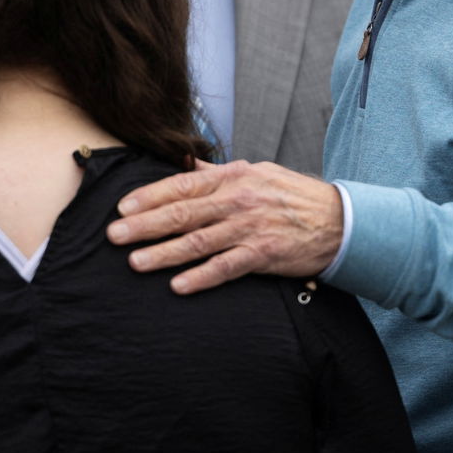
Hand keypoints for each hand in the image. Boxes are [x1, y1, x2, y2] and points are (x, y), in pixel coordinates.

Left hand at [106, 160, 343, 293]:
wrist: (338, 220)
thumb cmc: (293, 196)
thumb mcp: (257, 174)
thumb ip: (218, 174)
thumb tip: (185, 167)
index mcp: (234, 177)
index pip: (183, 185)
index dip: (150, 196)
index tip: (122, 208)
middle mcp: (239, 199)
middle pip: (184, 212)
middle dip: (145, 225)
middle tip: (114, 235)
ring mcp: (251, 227)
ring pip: (198, 241)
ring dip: (164, 253)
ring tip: (135, 262)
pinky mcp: (264, 253)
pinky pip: (226, 267)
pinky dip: (201, 277)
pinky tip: (178, 285)